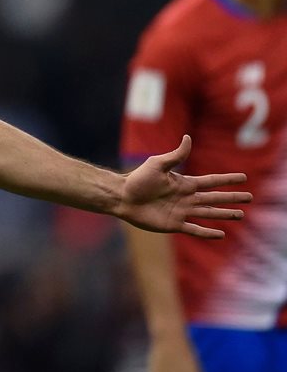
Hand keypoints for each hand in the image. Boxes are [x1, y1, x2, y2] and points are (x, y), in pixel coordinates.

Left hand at [118, 135, 250, 237]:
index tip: (243, 178)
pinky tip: (221, 234)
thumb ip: (175, 155)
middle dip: (232, 198)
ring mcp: (181, 212)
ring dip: (224, 214)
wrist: (122, 197)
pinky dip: (208, 232)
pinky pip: (195, 229)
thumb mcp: (157, 164)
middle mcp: (186, 198)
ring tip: (240, 215)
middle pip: (215, 198)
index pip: (211, 181)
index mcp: (184, 183)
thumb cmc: (137, 179)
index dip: (227, 180)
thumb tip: (188, 137)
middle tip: (250, 198)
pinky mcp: (173, 225)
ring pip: (209, 213)